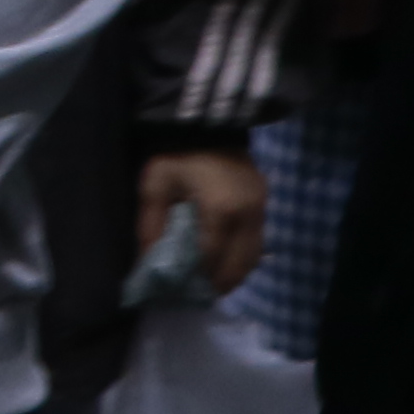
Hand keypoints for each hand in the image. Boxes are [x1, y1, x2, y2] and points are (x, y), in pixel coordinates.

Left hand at [135, 149, 268, 299]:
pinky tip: (223, 260)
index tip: (179, 291)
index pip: (211, 260)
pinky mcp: (265, 201)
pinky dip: (242, 258)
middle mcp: (248, 213)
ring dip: (233, 274)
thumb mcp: (154, 185)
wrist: (203, 122)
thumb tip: (148, 264)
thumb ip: (151, 226)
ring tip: (209, 281)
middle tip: (195, 291)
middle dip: (216, 284)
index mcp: (221, 210)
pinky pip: (257, 242)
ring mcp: (261, 207)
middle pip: (238, 266)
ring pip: (253, 258)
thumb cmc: (175, 154)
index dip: (195, 279)